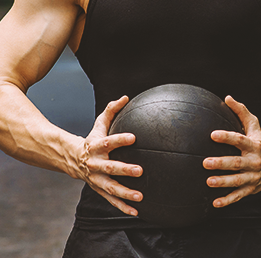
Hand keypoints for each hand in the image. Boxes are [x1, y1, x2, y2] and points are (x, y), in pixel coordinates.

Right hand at [77, 96, 142, 215]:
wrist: (73, 159)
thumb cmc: (92, 140)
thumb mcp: (99, 125)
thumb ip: (111, 111)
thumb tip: (126, 96)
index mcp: (96, 147)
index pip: (108, 142)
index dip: (120, 140)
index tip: (133, 137)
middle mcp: (95, 164)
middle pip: (109, 168)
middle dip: (124, 170)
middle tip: (140, 170)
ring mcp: (97, 179)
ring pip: (110, 188)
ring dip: (125, 193)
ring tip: (140, 196)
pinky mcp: (99, 190)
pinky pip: (111, 200)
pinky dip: (122, 207)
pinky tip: (136, 212)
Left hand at [203, 96, 260, 207]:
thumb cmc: (259, 141)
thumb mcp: (254, 125)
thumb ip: (241, 111)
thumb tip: (227, 97)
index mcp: (253, 145)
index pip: (239, 140)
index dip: (226, 137)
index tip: (212, 135)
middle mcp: (254, 162)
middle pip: (236, 163)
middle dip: (221, 163)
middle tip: (205, 162)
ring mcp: (253, 177)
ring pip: (237, 181)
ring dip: (223, 182)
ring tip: (208, 181)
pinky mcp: (251, 188)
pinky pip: (239, 196)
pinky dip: (228, 200)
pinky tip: (215, 203)